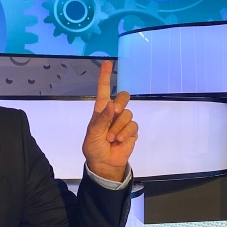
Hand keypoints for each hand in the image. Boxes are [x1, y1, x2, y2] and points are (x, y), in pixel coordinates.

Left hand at [82, 61, 136, 181]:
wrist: (105, 164)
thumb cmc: (94, 147)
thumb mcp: (93, 133)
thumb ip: (102, 119)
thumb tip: (111, 104)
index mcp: (101, 110)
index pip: (104, 90)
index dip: (105, 76)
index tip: (107, 63)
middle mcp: (113, 113)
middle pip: (123, 97)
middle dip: (120, 104)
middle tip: (113, 115)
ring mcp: (123, 122)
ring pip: (128, 114)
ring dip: (118, 127)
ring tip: (111, 138)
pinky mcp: (132, 131)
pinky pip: (133, 126)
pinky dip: (125, 134)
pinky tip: (119, 141)